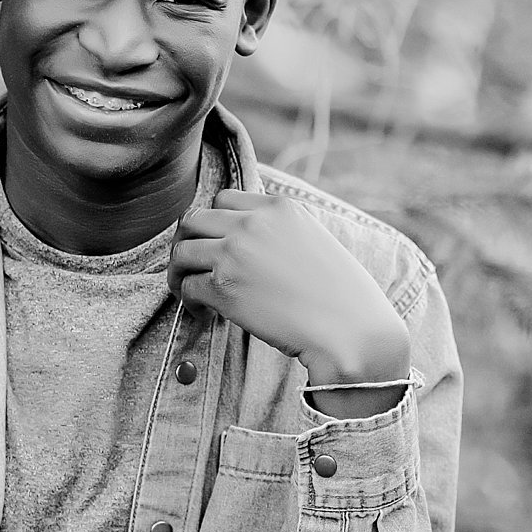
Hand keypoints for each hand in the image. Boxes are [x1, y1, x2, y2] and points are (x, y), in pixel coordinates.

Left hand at [170, 189, 408, 387]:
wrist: (351, 332)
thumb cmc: (341, 295)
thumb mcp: (315, 239)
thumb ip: (277, 230)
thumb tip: (239, 237)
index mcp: (279, 207)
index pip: (224, 199)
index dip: (214, 222)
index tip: (214, 242)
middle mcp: (252, 224)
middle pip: (193, 220)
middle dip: (186, 242)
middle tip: (190, 265)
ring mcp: (233, 253)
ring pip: (181, 253)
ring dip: (180, 272)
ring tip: (189, 289)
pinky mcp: (222, 287)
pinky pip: (187, 287)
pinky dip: (189, 301)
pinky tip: (204, 313)